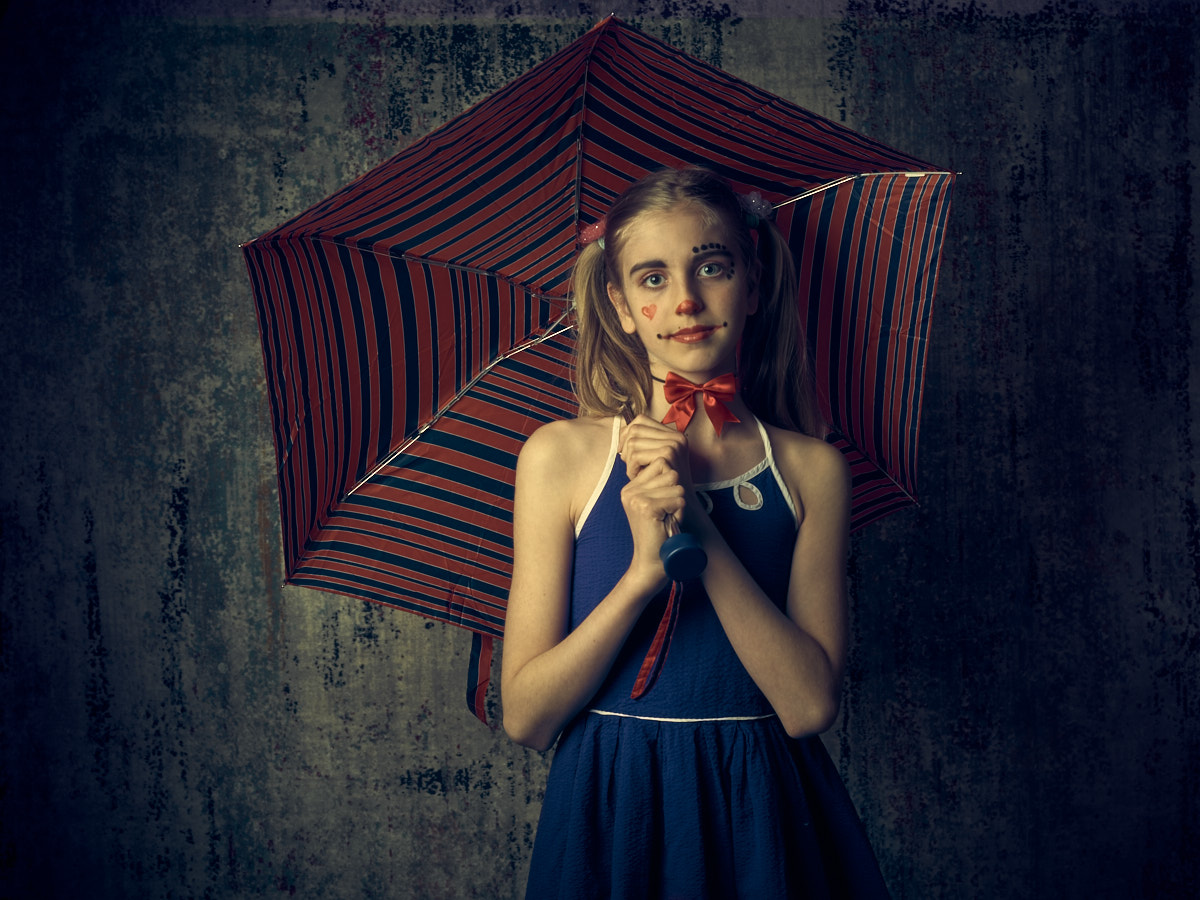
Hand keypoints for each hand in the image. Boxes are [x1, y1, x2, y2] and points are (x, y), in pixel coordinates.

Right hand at [617, 419, 689, 592]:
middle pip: (670, 471)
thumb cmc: (660, 532)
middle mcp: (629, 489)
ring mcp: (635, 497)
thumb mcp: (657, 502)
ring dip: (678, 503)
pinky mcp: (646, 507)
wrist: (652, 561)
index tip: (664, 503)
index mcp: (630, 486)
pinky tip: (667, 523)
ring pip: (676, 485)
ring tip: (666, 517)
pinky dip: (678, 512)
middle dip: (676, 493)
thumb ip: (660, 482)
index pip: (661, 462)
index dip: (671, 483)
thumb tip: (671, 456)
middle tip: (666, 512)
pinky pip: (677, 499)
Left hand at [618, 415, 692, 489]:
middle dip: (625, 447)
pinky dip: (631, 469)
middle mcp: (676, 436)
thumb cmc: (664, 485)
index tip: (622, 450)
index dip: (626, 432)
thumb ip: (645, 444)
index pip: (641, 419)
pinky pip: (636, 456)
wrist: (683, 505)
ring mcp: (673, 444)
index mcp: (674, 435)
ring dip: (628, 461)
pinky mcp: (668, 455)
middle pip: (635, 429)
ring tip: (635, 474)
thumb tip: (622, 432)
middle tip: (628, 465)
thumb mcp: (655, 461)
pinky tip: (637, 478)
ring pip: (633, 442)